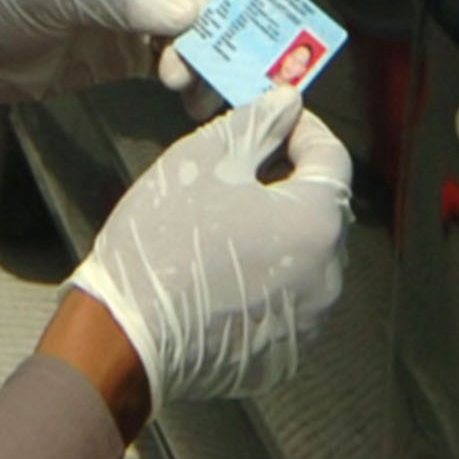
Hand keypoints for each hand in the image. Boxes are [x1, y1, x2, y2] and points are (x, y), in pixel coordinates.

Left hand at [0, 0, 211, 106]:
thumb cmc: (3, 2)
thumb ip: (122, 0)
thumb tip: (189, 15)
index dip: (201, 3)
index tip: (195, 40)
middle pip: (195, 7)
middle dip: (207, 42)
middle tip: (194, 77)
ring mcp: (131, 22)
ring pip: (188, 41)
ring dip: (201, 68)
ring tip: (196, 100)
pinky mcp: (123, 58)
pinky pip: (169, 67)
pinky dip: (186, 85)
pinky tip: (191, 105)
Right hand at [63, 87, 353, 406]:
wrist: (125, 336)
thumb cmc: (164, 240)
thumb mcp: (204, 160)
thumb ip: (257, 125)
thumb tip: (287, 103)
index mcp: (316, 223)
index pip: (334, 159)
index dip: (304, 130)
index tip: (275, 120)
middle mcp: (327, 277)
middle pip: (323, 211)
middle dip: (292, 183)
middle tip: (244, 168)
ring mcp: (308, 323)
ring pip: (307, 259)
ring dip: (281, 234)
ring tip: (229, 222)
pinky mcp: (282, 356)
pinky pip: (288, 304)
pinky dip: (268, 281)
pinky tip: (225, 272)